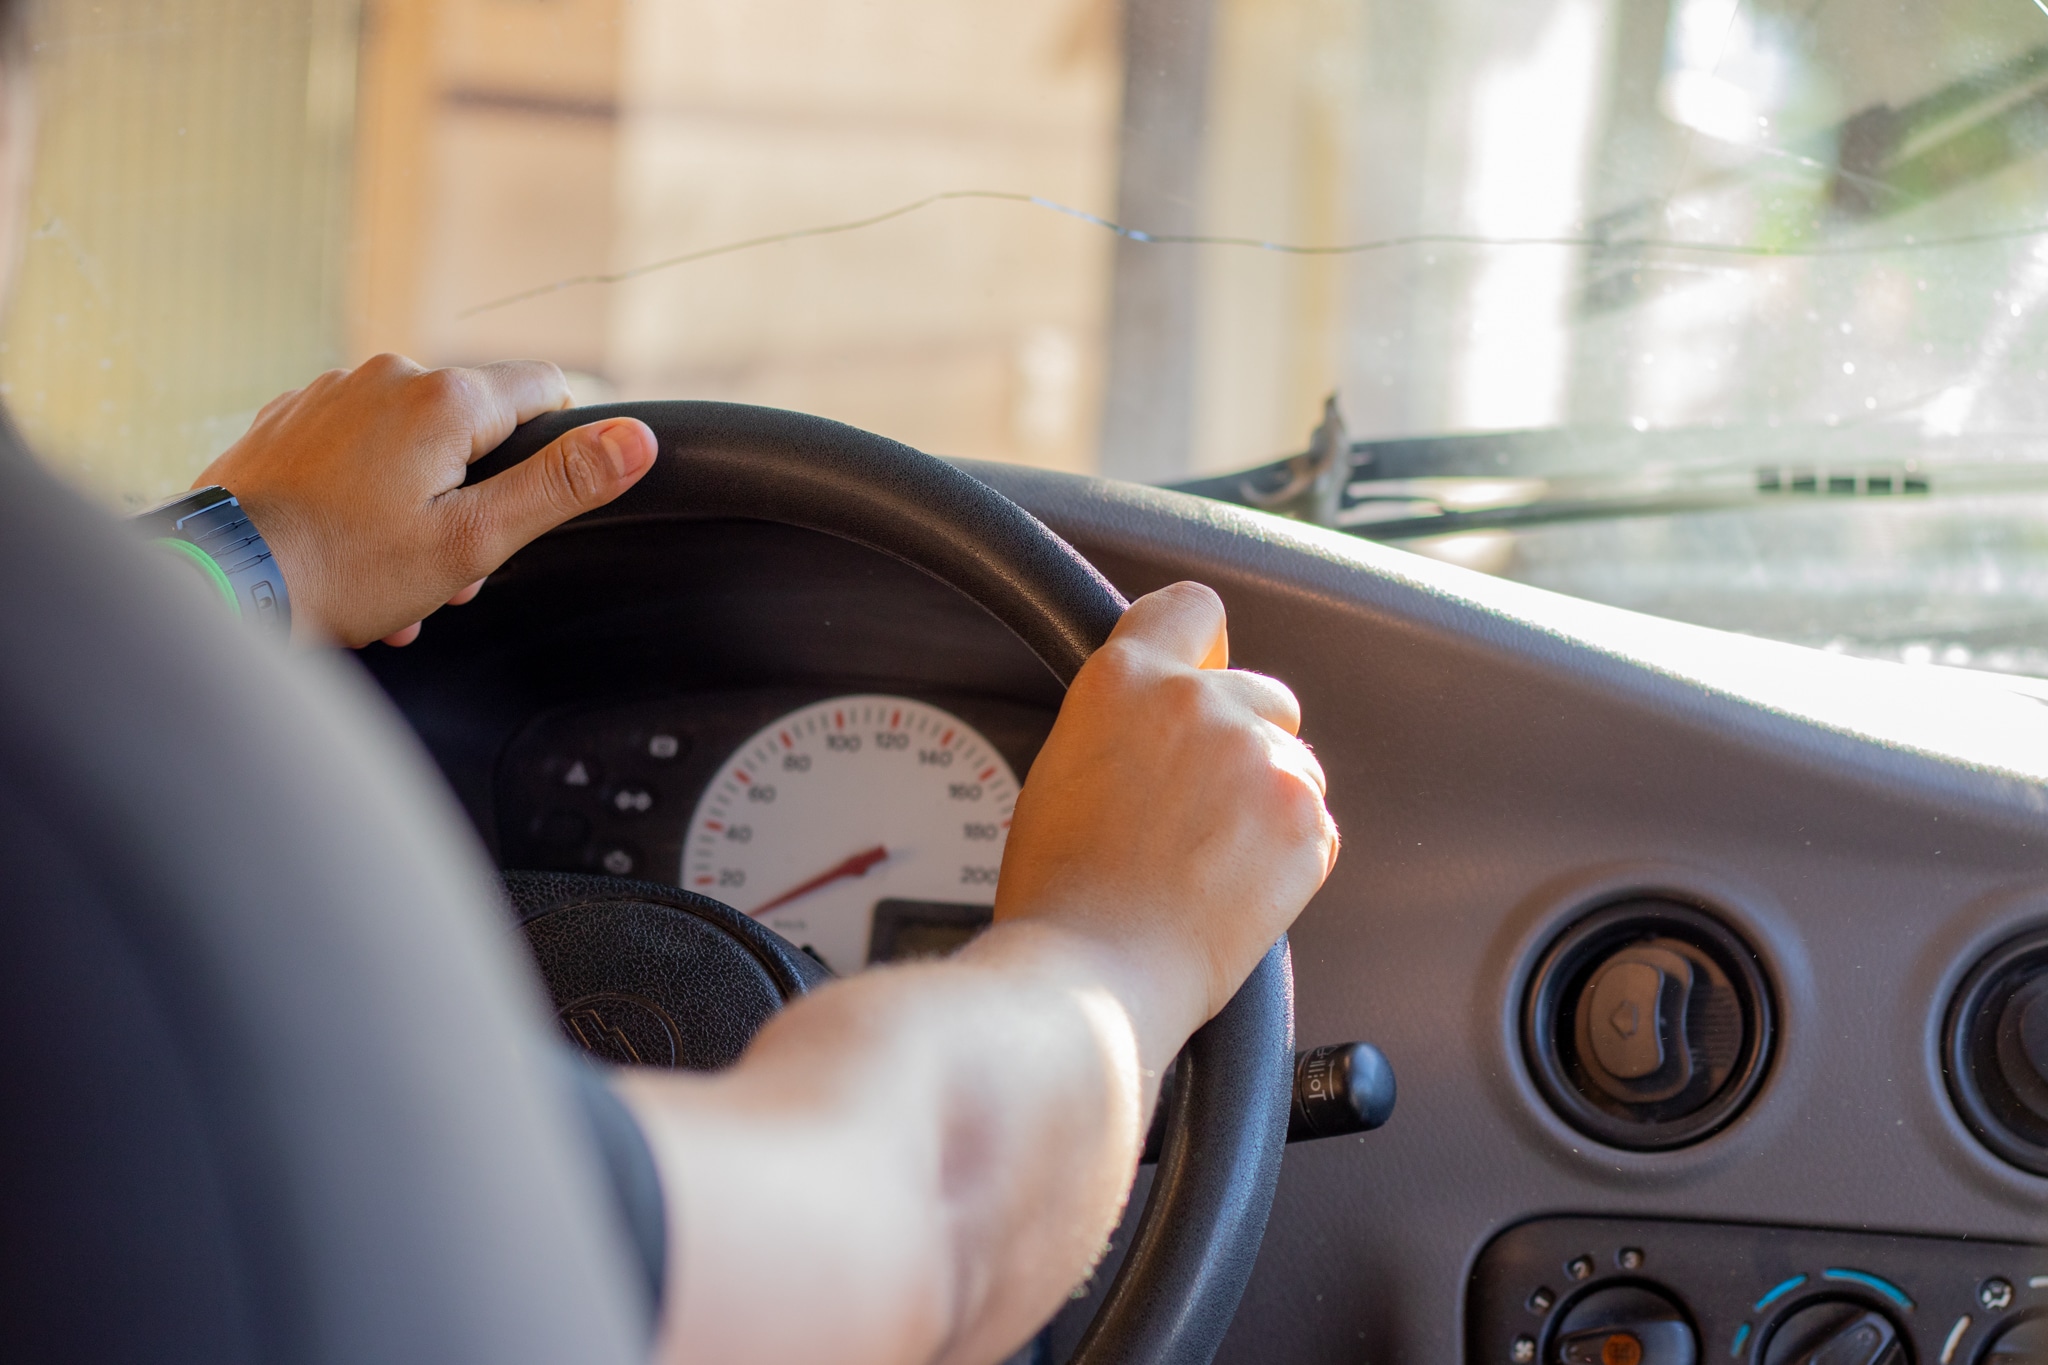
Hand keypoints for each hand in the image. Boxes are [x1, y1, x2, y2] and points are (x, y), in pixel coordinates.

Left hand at [195, 354, 656, 646]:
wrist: (220, 579)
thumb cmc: (347, 568)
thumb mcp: (475, 538)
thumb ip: (562, 483)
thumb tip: (637, 439)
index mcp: (446, 397)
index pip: (545, 390)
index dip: (551, 453)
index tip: (518, 507)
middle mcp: (387, 374)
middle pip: (475, 429)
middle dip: (474, 500)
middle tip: (444, 572)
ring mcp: (331, 392)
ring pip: (413, 445)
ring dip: (420, 506)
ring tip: (391, 577)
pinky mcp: (289, 420)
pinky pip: (356, 451)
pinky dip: (366, 498)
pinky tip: (349, 553)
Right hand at [992, 581, 1337, 1061]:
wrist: (1092, 974)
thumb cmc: (1060, 894)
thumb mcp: (1063, 769)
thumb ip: (1122, 726)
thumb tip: (1158, 731)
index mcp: (1126, 680)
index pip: (1192, 609)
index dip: (1203, 646)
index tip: (1206, 671)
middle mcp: (1199, 703)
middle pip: (1262, 694)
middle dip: (1243, 742)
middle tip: (1197, 811)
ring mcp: (1260, 760)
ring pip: (1292, 764)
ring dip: (1266, 804)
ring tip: (1208, 866)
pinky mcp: (1305, 821)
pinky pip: (1316, 827)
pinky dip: (1289, 858)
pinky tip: (1234, 892)